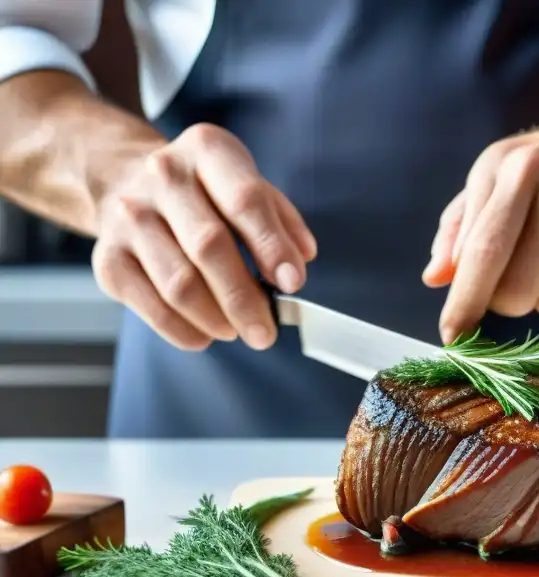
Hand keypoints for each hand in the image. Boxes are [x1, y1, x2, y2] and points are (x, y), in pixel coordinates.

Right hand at [91, 123, 316, 350]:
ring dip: (216, 318)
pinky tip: (206, 334)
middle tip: (266, 332)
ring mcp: (128, 216)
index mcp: (207, 150)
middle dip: (244, 298)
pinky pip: (151, 306)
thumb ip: (281, 220)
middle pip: (208, 246)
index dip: (272, 246)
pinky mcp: (108, 258)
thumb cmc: (204, 192)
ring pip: (178, 283)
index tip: (292, 283)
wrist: (126, 181)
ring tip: (238, 331)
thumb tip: (300, 259)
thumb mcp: (246, 184)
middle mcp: (162, 176)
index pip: (244, 200)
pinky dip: (184, 330)